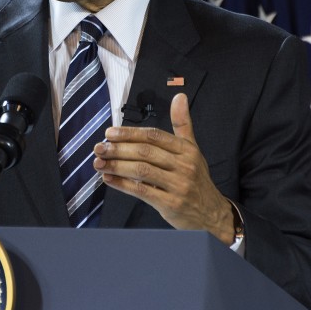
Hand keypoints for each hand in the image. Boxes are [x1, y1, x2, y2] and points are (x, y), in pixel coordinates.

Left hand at [93, 92, 235, 243]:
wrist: (211, 213)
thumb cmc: (196, 178)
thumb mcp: (192, 149)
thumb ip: (182, 124)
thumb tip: (179, 96)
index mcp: (186, 149)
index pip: (154, 136)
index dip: (130, 133)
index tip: (110, 133)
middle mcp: (184, 165)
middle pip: (145, 152)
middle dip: (118, 149)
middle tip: (99, 148)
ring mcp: (178, 185)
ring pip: (141, 171)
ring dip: (116, 166)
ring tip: (99, 163)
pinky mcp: (171, 203)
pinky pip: (142, 191)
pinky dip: (122, 184)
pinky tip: (108, 179)